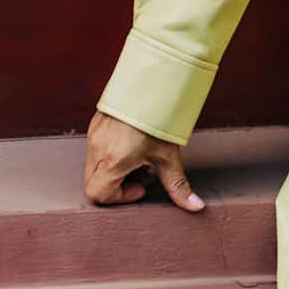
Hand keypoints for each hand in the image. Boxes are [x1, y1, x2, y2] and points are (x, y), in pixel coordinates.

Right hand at [83, 109, 204, 211]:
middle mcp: (97, 148)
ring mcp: (94, 135)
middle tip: (141, 172)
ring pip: (94, 166)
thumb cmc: (158, 120)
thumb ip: (178, 185)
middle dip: (117, 185)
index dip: (120, 197)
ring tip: (140, 155)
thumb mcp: (168, 156)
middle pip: (93, 182)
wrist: (151, 82)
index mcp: (113, 160)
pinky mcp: (96, 124)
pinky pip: (96, 148)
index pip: (97, 194)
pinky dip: (111, 153)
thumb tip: (195, 206)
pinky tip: (133, 142)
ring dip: (115, 168)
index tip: (141, 185)